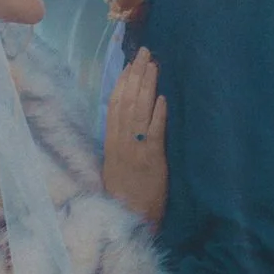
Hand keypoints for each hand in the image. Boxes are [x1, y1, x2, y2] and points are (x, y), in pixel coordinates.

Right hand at [101, 47, 167, 226]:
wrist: (130, 219)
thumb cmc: (125, 196)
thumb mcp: (115, 166)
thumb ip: (120, 144)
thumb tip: (126, 123)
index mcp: (112, 143)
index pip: (114, 105)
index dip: (122, 83)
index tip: (129, 65)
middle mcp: (121, 142)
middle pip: (127, 101)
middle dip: (136, 75)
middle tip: (145, 53)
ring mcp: (136, 149)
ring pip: (139, 111)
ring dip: (147, 86)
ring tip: (154, 66)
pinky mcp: (152, 159)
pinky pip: (154, 131)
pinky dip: (158, 113)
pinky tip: (162, 97)